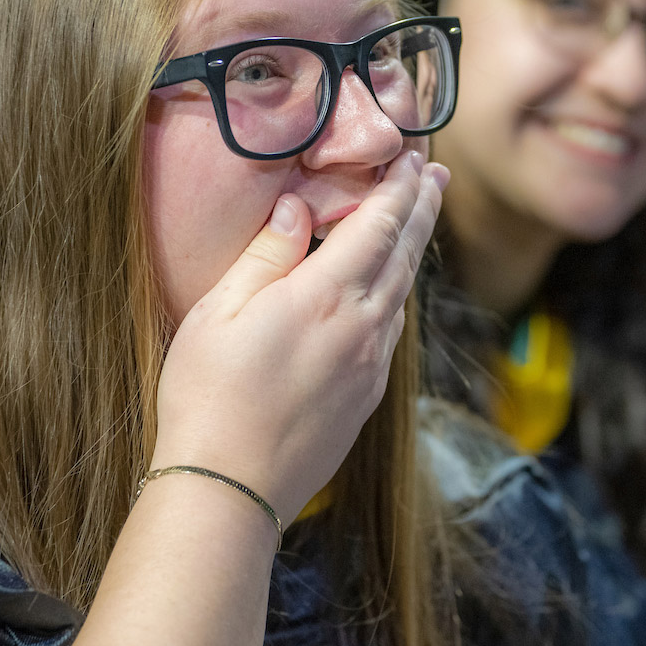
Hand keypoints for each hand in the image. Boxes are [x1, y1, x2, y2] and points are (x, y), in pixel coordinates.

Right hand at [150, 149, 449, 524]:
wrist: (230, 488)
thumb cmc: (209, 395)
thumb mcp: (220, 310)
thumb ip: (266, 254)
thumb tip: (296, 210)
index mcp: (327, 295)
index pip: (379, 224)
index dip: (398, 188)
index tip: (411, 157)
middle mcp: (363, 327)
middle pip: (405, 254)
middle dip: (421, 209)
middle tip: (435, 175)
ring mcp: (371, 366)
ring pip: (403, 294)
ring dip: (413, 251)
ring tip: (417, 222)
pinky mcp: (366, 397)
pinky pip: (392, 332)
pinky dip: (398, 296)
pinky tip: (389, 292)